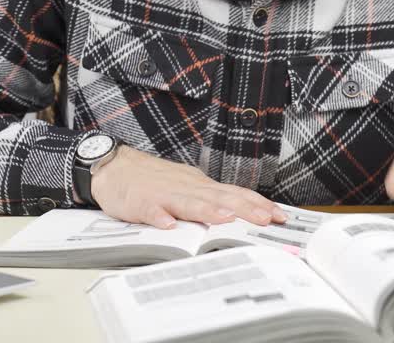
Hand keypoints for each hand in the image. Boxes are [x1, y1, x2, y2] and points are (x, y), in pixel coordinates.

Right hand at [90, 146, 287, 229]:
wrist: (114, 166)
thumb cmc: (152, 181)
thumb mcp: (186, 187)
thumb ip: (209, 200)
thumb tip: (240, 215)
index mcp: (200, 185)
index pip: (234, 193)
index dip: (257, 204)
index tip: (279, 215)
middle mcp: (187, 186)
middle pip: (219, 198)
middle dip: (244, 209)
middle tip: (265, 220)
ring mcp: (164, 193)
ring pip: (189, 202)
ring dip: (207, 211)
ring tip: (224, 220)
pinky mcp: (140, 201)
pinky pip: (150, 209)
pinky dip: (159, 216)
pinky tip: (167, 225)